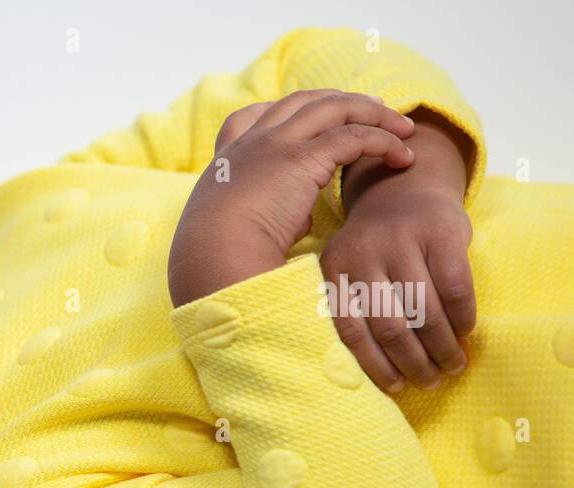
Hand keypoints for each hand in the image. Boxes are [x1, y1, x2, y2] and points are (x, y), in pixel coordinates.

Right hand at [169, 90, 415, 307]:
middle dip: (341, 101)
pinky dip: (383, 141)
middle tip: (374, 109)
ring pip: (333, 107)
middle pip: (301, 101)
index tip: (314, 119)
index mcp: (227, 162)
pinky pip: (354, 136)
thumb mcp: (236, 232)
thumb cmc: (217, 259)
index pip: (249, 117)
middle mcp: (250, 144)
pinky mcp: (301, 159)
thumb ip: (271, 214)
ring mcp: (274, 146)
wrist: (211, 260)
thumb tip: (300, 219)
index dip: (284, 112)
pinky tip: (401, 156)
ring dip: (373, 113)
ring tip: (402, 129)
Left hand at [320, 113, 475, 391]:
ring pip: (424, 309)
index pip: (349, 329)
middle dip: (413, 362)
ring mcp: (402, 240)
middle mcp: (363, 253)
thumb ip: (353, 307)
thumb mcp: (351, 269)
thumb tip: (365, 374)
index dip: (373, 365)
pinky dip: (463, 317)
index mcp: (333, 269)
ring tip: (452, 366)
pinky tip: (466, 333)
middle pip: (389, 325)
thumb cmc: (377, 249)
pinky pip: (455, 287)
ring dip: (442, 346)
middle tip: (430, 383)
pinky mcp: (440, 232)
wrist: (405, 190)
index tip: (395, 389)